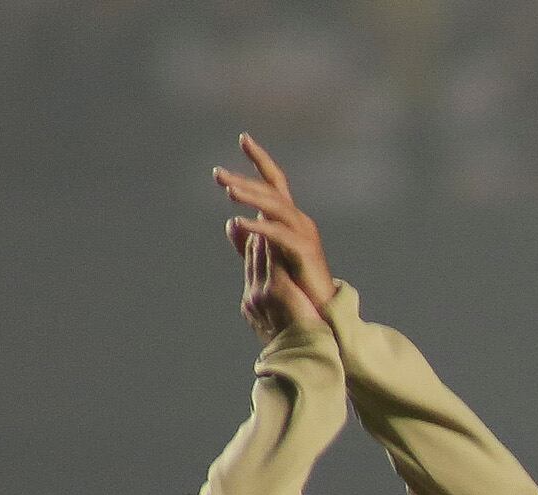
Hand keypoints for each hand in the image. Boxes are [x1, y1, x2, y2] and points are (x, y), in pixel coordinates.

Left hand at [219, 134, 333, 335]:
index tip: (244, 138)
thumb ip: (249, 242)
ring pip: (276, 207)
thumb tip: (231, 222)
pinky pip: (279, 235)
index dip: (260, 160)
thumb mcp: (268, 259)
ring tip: (227, 190)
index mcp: (289, 220)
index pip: (274, 183)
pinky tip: (239, 222)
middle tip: (217, 174)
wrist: (320, 313)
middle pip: (271, 191)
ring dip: (251, 197)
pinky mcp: (304, 252)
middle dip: (244, 180)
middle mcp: (299, 221)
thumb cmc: (298, 287)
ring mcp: (304, 235)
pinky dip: (259, 227)